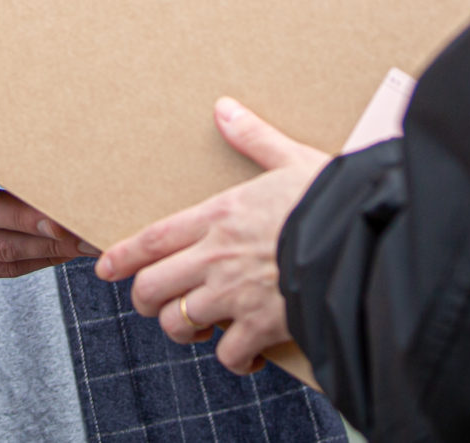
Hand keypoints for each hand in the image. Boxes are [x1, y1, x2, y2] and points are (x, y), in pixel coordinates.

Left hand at [93, 98, 328, 374]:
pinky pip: (226, 354)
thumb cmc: (331, 197)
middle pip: (151, 287)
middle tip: (157, 304)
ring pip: (177, 324)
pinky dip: (234, 359)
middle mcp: (216, 257)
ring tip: (202, 329)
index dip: (123, 257)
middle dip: (147, 300)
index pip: (153, 239)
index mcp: (219, 215)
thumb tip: (225, 109)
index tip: (106, 269)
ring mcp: (233, 294)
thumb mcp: (291, 158)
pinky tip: (248, 354)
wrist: (363, 240)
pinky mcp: (260, 326)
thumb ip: (254, 138)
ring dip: (185, 330)